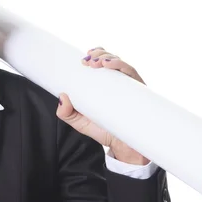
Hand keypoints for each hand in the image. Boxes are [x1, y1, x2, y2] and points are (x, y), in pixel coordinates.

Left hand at [55, 47, 149, 164]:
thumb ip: (67, 113)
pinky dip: (122, 66)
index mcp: (105, 85)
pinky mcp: (140, 91)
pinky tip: (110, 65)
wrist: (123, 147)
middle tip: (87, 60)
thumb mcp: (80, 122)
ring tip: (98, 62)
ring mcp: (130, 86)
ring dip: (109, 57)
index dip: (96, 54)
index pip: (103, 62)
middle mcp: (119, 82)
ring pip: (122, 64)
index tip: (84, 56)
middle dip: (100, 54)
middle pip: (112, 59)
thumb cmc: (104, 131)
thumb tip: (62, 97)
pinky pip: (133, 73)